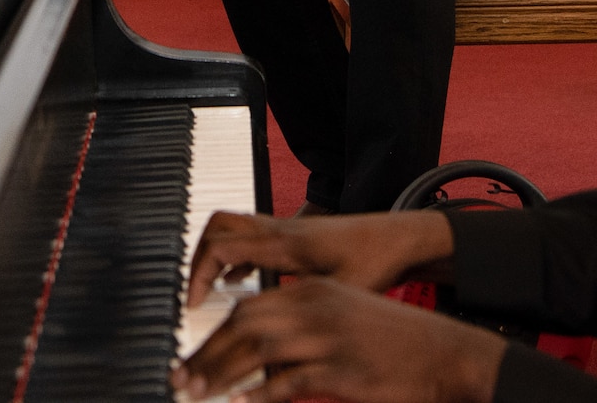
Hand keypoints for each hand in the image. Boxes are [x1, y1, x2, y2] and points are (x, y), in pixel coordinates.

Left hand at [171, 277, 505, 402]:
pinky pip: (289, 381)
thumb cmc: (397, 345)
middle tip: (179, 378)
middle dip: (206, 353)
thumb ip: (305, 329)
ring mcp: (330, 338)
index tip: (192, 354)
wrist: (448, 354)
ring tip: (194, 392)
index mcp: (316, 293)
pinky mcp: (343, 370)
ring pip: (258, 350)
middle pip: (244, 324)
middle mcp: (318, 308)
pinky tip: (241, 401)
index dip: (215, 331)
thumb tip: (259, 358)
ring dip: (220, 372)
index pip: (250, 306)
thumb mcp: (346, 322)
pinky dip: (261, 392)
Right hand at [185, 210, 453, 309]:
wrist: (401, 236)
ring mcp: (287, 228)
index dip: (199, 274)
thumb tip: (276, 369)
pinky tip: (238, 283)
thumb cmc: (377, 262)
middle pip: (218, 228)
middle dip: (198, 259)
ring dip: (215, 256)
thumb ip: (307, 328)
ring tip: (210, 292)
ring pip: (233, 229)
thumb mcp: (341, 298)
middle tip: (195, 295)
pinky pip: (251, 236)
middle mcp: (281, 230)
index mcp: (285, 244)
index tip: (194, 305)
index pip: (221, 246)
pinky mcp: (294, 235)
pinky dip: (235, 256)